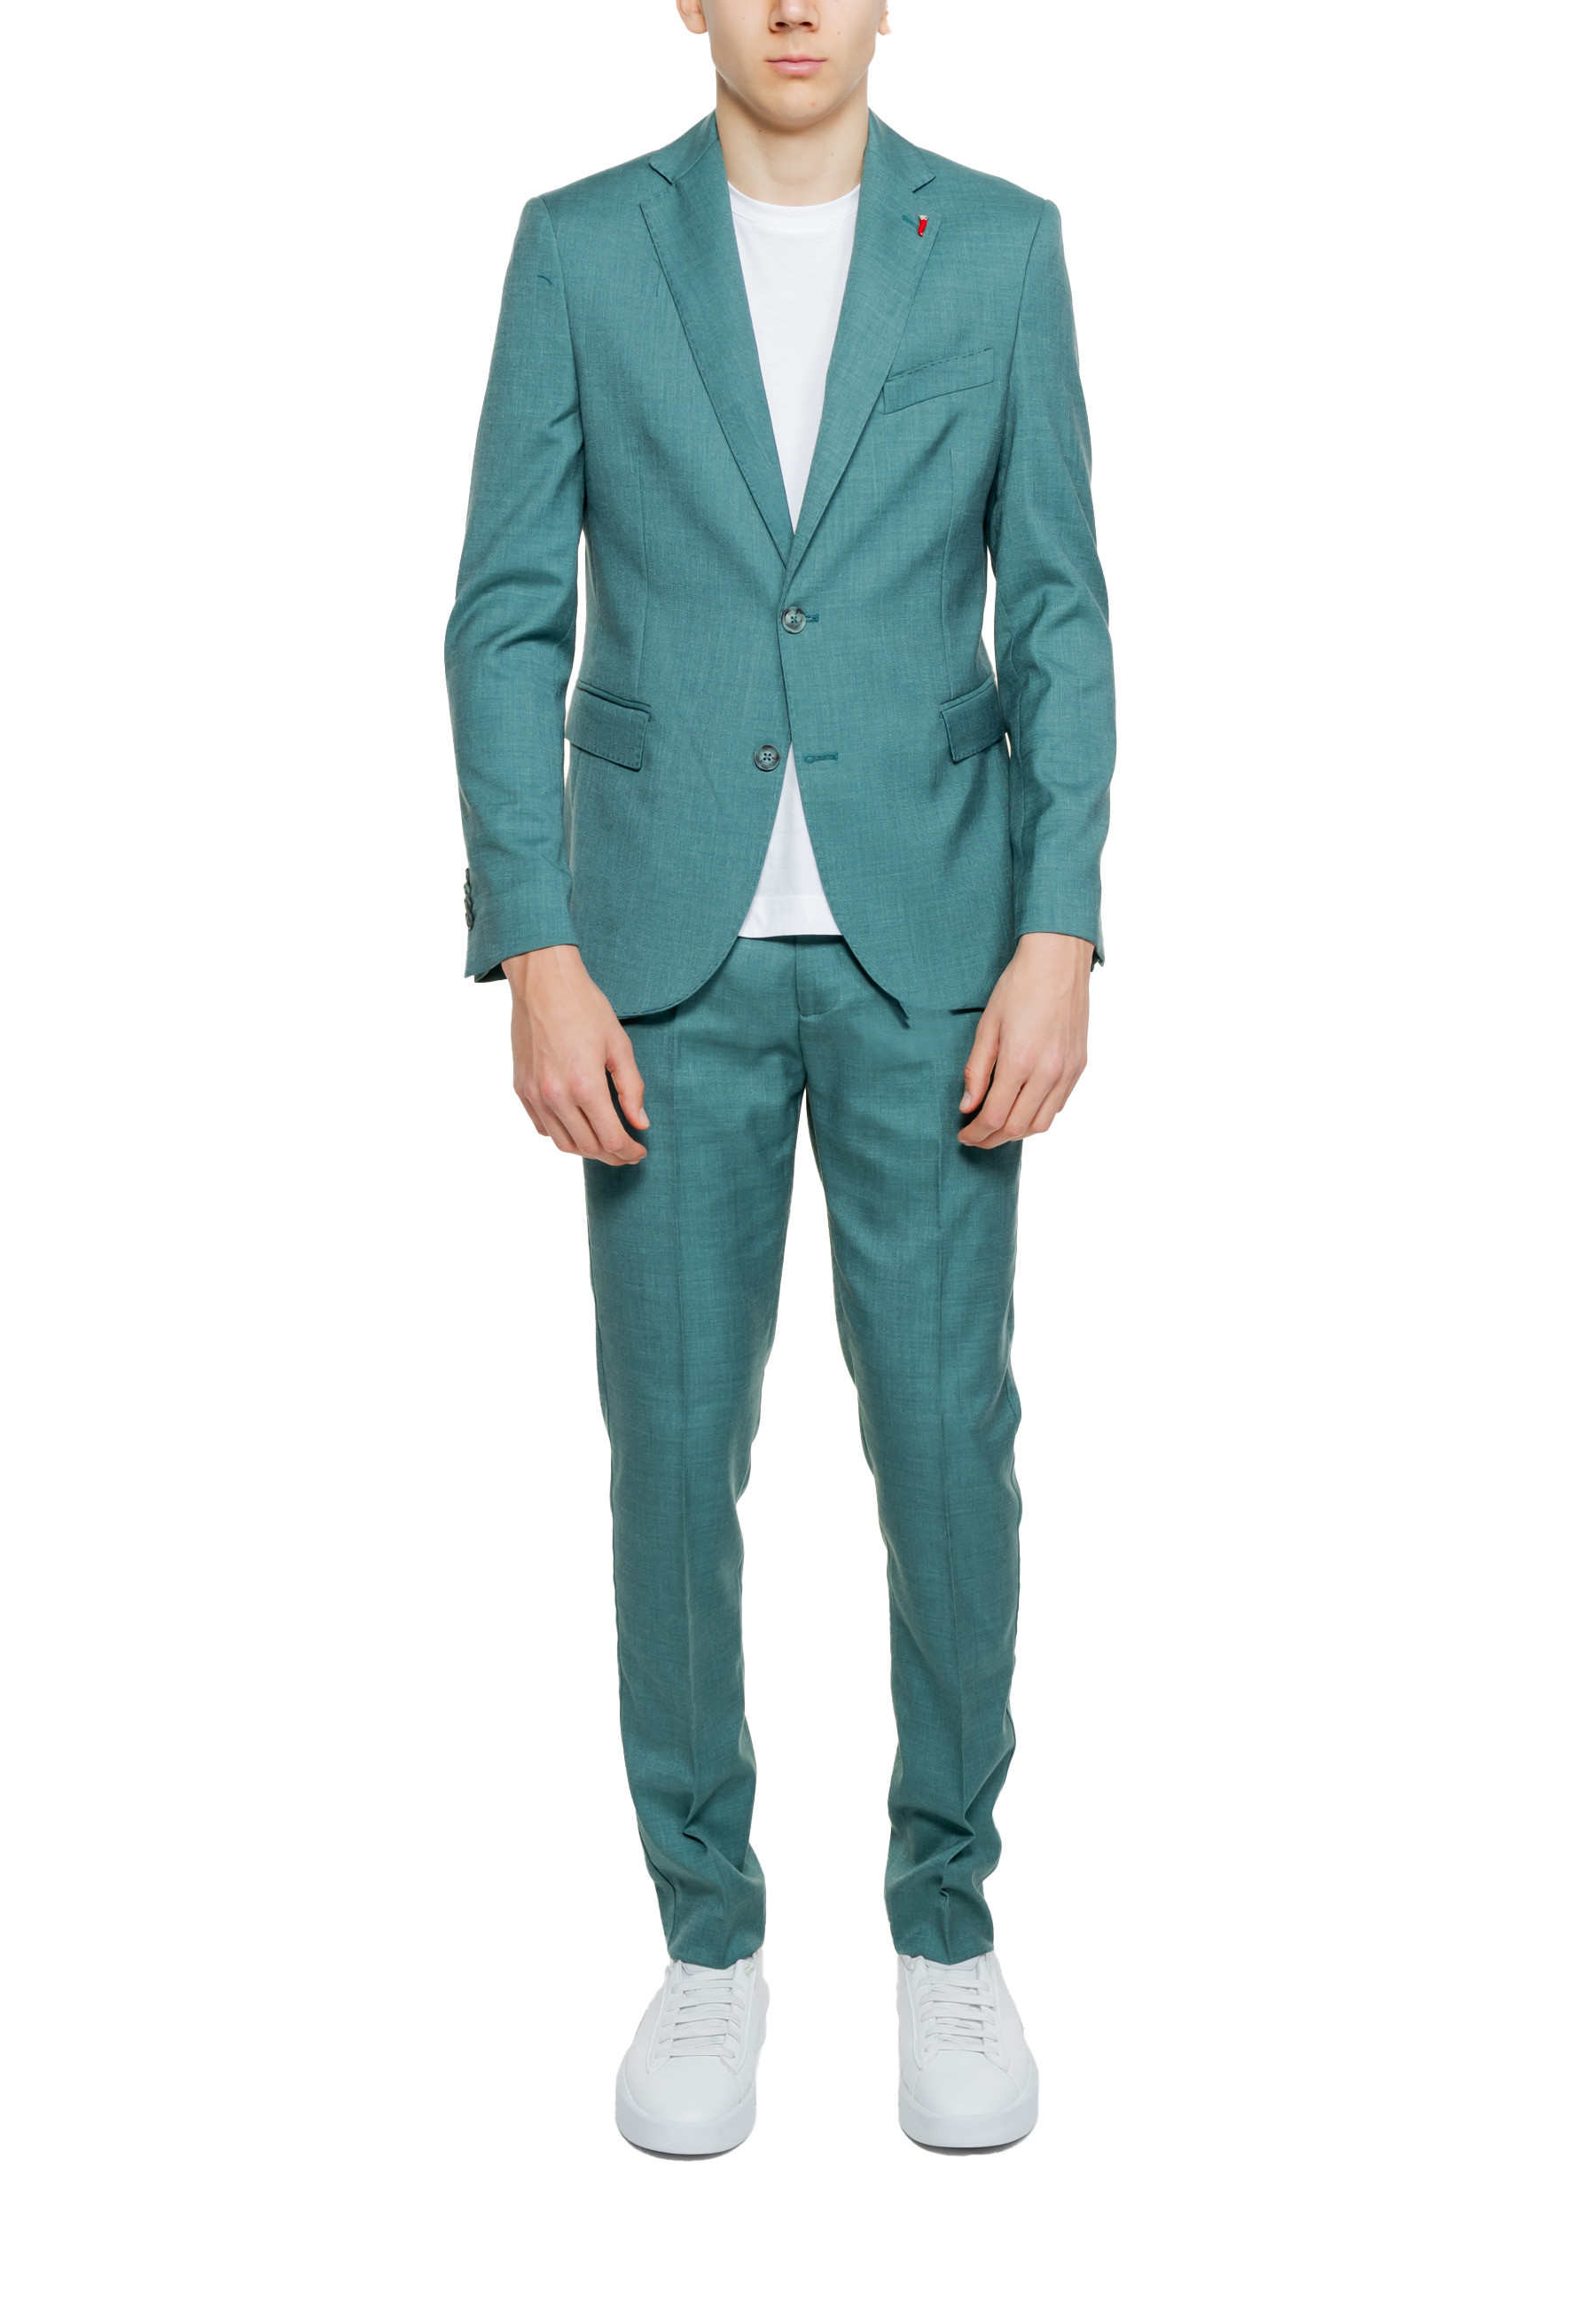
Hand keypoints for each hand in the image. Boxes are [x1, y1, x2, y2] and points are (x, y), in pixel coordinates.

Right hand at [503, 945, 647, 1165]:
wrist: (542, 982)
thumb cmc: (585, 1007)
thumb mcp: (619, 1045)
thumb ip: (631, 1088)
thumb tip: (640, 1123)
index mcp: (584, 1085)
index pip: (610, 1140)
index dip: (629, 1152)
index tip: (640, 1151)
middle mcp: (555, 1095)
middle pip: (587, 1147)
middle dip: (612, 1156)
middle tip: (627, 1152)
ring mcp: (534, 1094)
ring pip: (562, 1143)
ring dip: (587, 1150)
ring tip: (605, 1144)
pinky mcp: (520, 1088)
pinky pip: (542, 1127)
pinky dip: (562, 1134)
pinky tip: (577, 1127)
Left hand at [958, 932, 1091, 1147]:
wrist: (1059, 961)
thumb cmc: (1019, 986)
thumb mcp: (987, 1026)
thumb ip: (976, 1070)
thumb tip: (967, 1106)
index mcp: (1020, 1062)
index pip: (994, 1117)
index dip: (975, 1133)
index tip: (963, 1135)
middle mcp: (1048, 1073)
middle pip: (1017, 1128)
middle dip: (992, 1139)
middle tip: (975, 1137)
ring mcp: (1067, 1071)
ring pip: (1042, 1124)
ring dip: (1016, 1133)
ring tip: (997, 1127)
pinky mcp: (1079, 1065)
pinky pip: (1058, 1105)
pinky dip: (1038, 1115)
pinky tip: (1023, 1107)